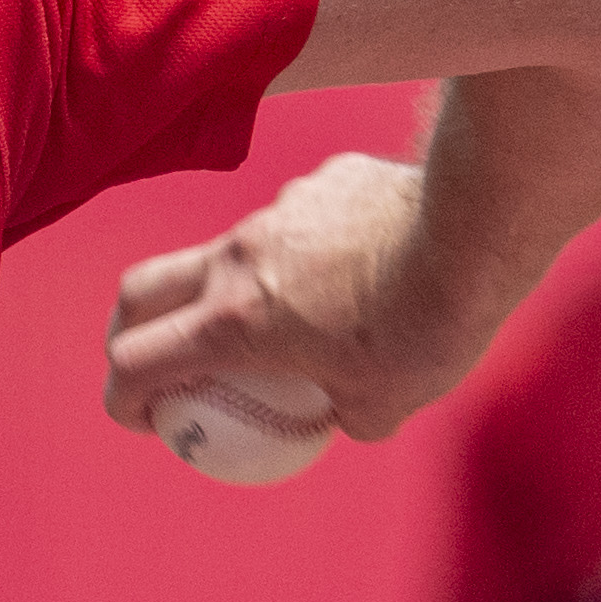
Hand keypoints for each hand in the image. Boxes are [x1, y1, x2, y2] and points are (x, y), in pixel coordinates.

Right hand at [102, 152, 496, 441]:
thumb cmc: (430, 324)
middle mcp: (238, 260)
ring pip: (227, 252)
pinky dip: (308, 252)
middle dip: (131, 330)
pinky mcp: (321, 181)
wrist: (477, 228)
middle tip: (158, 361)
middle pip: (142, 291)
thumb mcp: (388, 403)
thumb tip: (341, 416)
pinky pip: (295, 221)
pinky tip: (365, 265)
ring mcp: (276, 211)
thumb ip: (347, 414)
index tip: (146, 420)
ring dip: (237, 290)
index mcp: (235, 322)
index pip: (136, 362)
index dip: (123, 399)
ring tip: (303, 315)